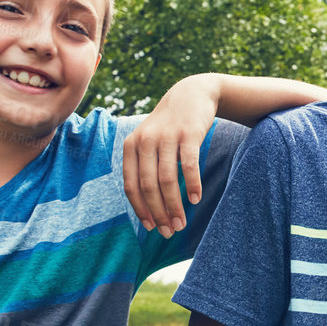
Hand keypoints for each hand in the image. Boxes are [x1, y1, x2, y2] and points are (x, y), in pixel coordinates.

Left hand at [124, 74, 219, 236]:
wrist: (192, 94)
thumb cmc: (170, 127)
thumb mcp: (149, 141)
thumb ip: (144, 167)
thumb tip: (147, 207)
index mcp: (131, 146)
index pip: (132, 186)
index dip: (141, 210)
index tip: (152, 228)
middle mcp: (145, 141)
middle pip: (149, 186)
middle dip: (159, 213)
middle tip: (171, 231)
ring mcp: (167, 137)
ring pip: (167, 179)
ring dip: (175, 205)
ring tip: (183, 222)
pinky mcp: (188, 134)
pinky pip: (189, 165)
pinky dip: (192, 185)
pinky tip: (196, 199)